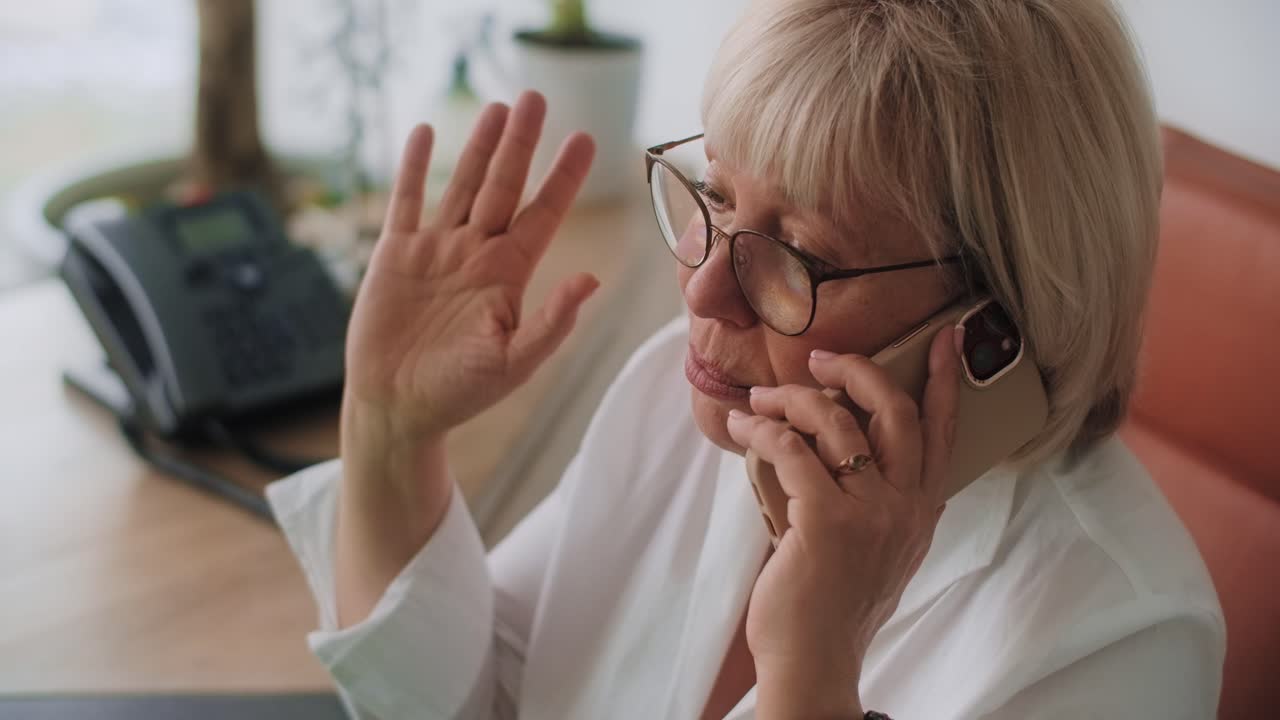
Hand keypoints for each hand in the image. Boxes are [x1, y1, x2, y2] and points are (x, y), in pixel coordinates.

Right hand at [342, 91, 597, 479]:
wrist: (396, 409)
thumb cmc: (458, 394)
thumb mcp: (512, 363)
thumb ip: (551, 323)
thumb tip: (592, 280)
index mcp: (508, 276)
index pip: (543, 214)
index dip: (563, 177)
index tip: (586, 139)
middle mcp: (476, 254)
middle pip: (504, 186)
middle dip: (520, 142)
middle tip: (536, 96)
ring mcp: (436, 251)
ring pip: (461, 185)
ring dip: (479, 146)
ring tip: (497, 106)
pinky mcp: (396, 257)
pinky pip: (406, 202)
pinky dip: (414, 168)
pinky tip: (424, 134)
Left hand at [725, 325, 963, 703]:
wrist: (816, 662)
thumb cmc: (834, 606)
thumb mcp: (880, 551)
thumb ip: (880, 503)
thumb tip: (842, 449)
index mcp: (922, 511)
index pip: (943, 432)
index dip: (946, 381)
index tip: (946, 339)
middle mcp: (905, 507)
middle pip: (895, 411)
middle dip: (857, 371)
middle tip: (820, 359)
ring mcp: (870, 514)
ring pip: (836, 422)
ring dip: (791, 399)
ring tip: (761, 397)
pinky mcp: (825, 521)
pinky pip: (792, 450)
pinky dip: (762, 429)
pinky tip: (743, 424)